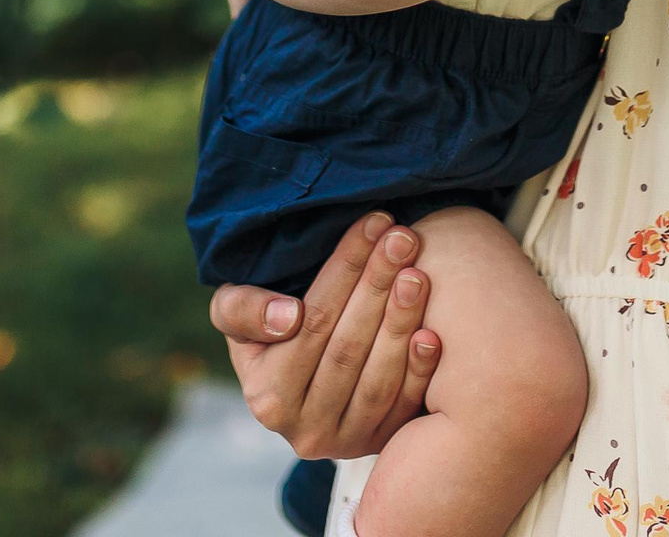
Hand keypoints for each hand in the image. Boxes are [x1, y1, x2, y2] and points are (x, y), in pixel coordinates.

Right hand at [210, 212, 441, 459]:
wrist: (295, 380)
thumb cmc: (265, 329)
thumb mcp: (235, 313)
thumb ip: (243, 309)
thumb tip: (288, 317)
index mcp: (268, 396)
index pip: (313, 321)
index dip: (345, 269)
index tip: (373, 224)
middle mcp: (305, 429)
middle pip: (348, 347)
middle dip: (378, 284)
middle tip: (403, 237)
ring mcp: (346, 441)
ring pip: (378, 379)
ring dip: (402, 321)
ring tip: (417, 272)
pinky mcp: (380, 444)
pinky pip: (404, 407)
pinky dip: (420, 370)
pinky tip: (432, 332)